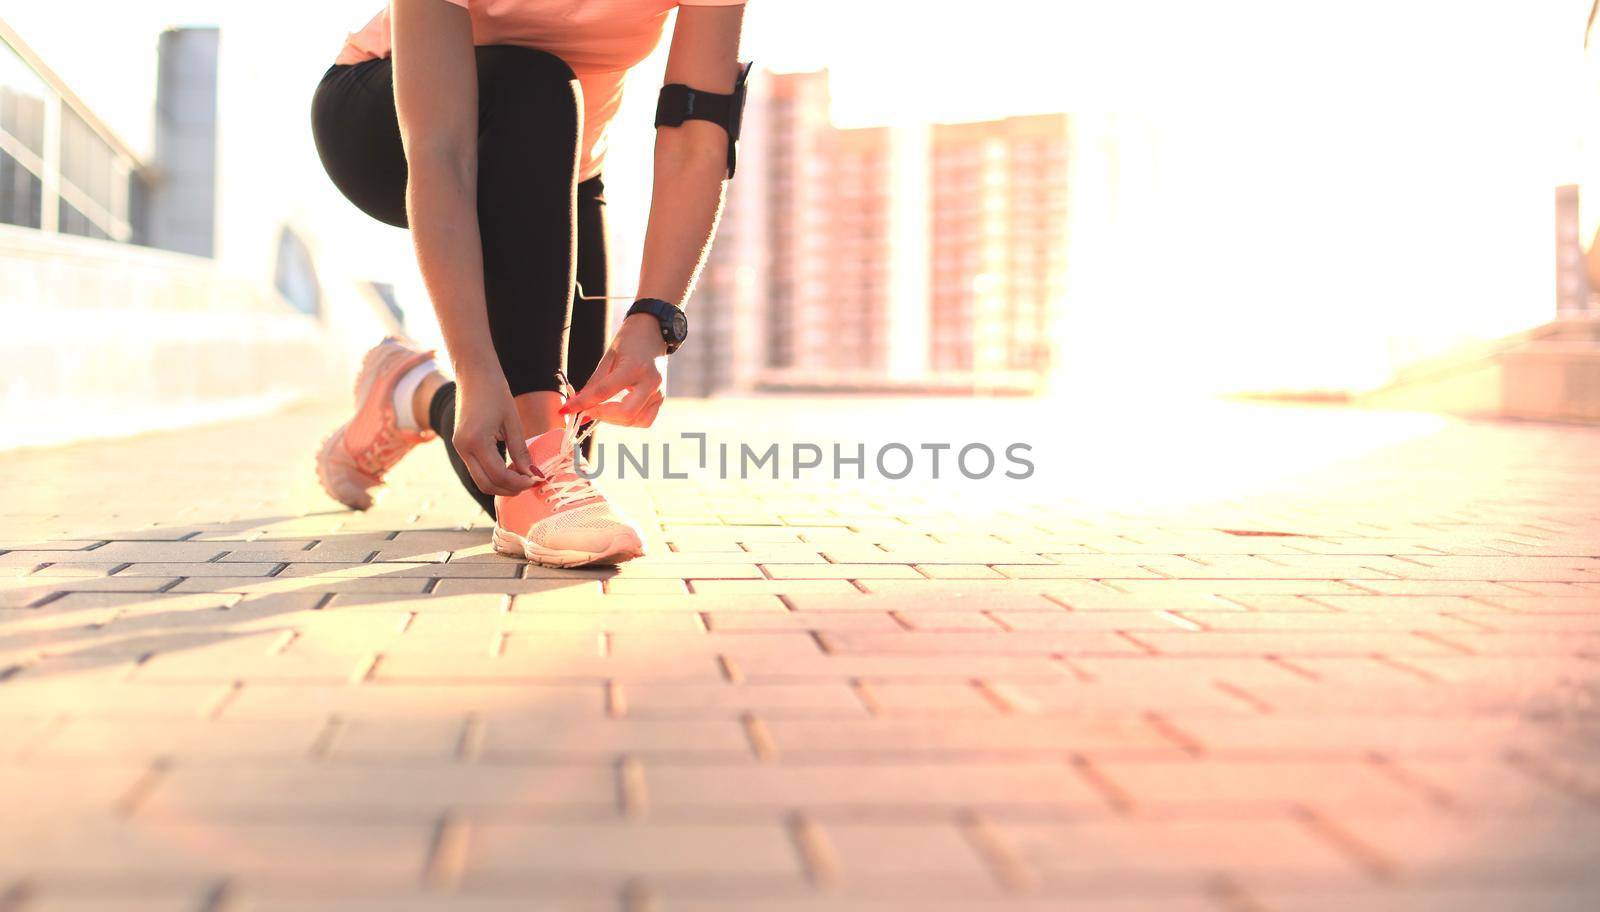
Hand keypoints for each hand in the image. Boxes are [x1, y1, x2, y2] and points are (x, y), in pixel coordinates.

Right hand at [452, 367, 536, 495]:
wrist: (474, 373)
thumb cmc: (495, 392)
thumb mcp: (512, 421)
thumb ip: (520, 450)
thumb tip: (532, 474)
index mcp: (475, 441)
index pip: (498, 475)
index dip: (518, 482)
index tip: (536, 479)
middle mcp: (463, 448)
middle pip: (486, 484)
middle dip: (509, 489)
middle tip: (530, 483)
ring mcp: (460, 448)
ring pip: (480, 480)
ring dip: (501, 484)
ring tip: (522, 476)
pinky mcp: (461, 446)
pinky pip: (477, 469)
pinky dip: (493, 475)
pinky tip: (510, 468)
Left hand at [562, 314, 666, 426]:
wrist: (653, 332)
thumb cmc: (629, 342)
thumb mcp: (608, 358)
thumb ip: (594, 384)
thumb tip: (578, 405)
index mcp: (635, 367)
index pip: (604, 391)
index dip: (582, 403)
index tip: (566, 410)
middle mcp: (650, 382)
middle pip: (625, 413)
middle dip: (602, 416)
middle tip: (587, 411)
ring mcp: (659, 392)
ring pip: (635, 420)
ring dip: (614, 420)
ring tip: (602, 409)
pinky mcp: (661, 398)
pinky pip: (645, 420)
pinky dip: (629, 420)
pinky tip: (618, 411)